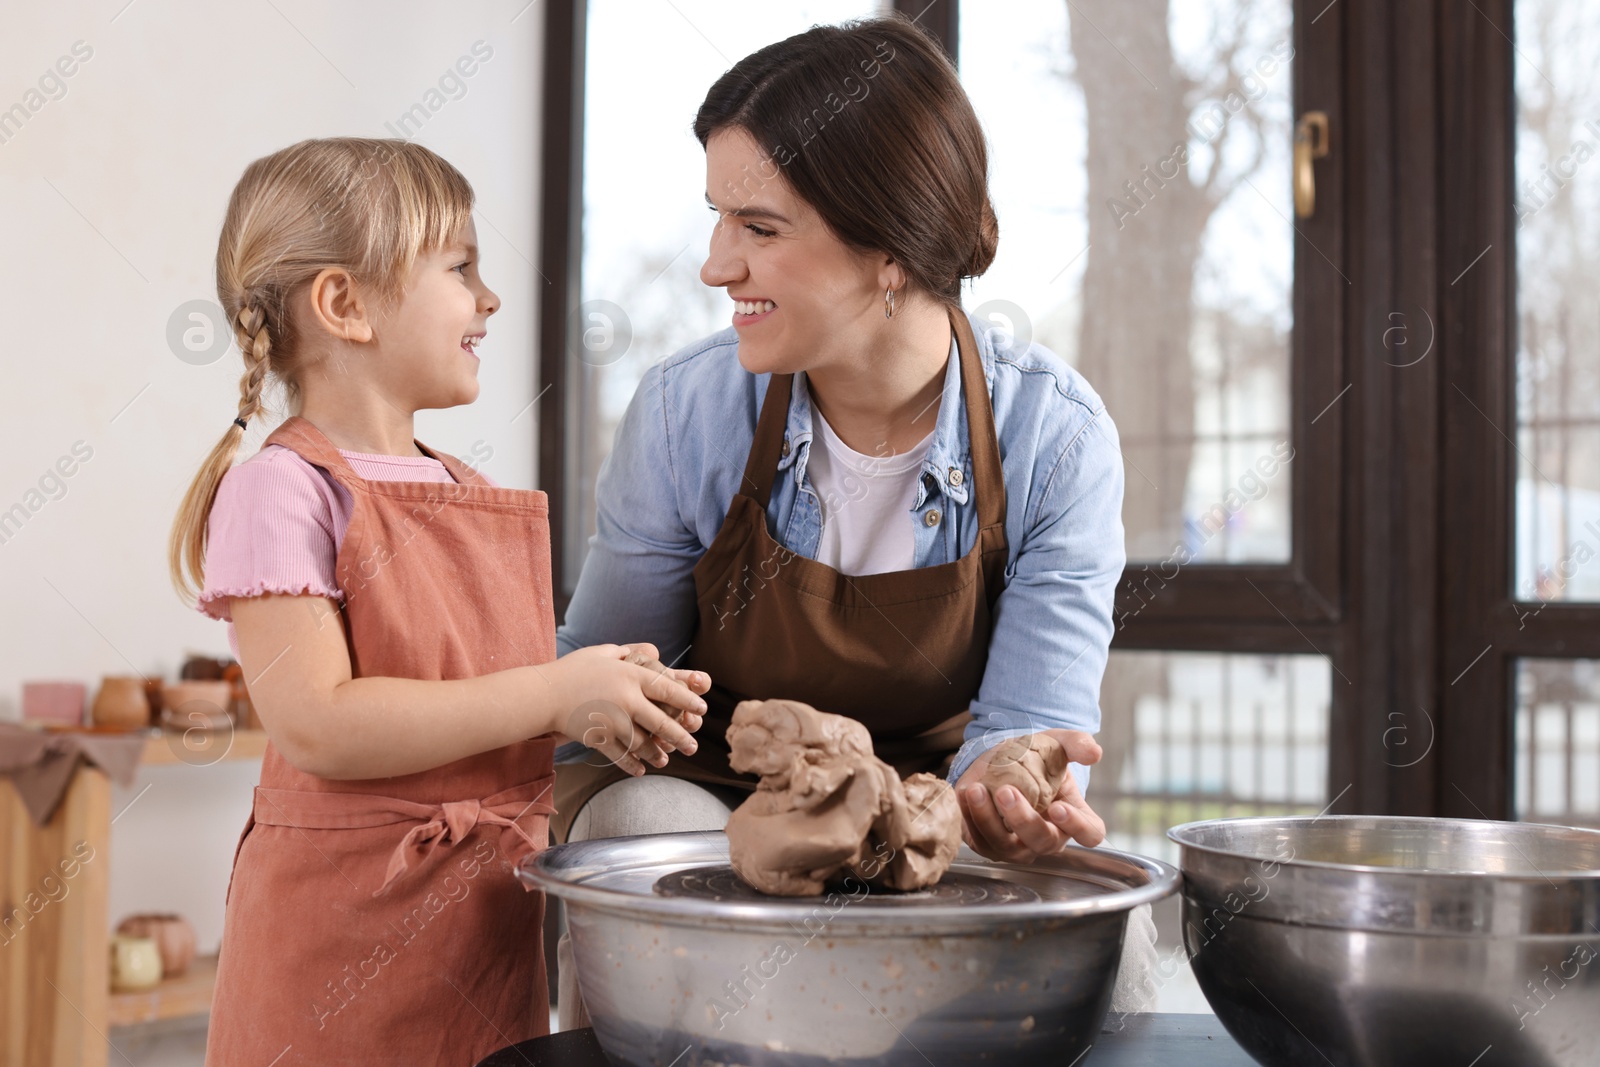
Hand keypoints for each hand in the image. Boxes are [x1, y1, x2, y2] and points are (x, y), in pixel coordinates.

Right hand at [546, 643, 707, 775]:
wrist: (542, 694)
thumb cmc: (573, 670)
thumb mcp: (603, 652)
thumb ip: (631, 651)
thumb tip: (657, 652)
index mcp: (629, 675)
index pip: (667, 688)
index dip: (687, 700)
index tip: (701, 709)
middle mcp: (625, 698)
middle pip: (661, 721)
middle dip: (680, 735)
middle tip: (693, 746)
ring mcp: (612, 721)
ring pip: (643, 742)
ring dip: (657, 753)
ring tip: (666, 760)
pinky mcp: (599, 738)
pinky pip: (620, 755)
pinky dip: (631, 764)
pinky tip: (641, 770)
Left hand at [955, 729, 1105, 861]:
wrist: (1002, 760)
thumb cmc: (1037, 757)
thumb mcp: (1058, 744)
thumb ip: (1077, 744)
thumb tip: (1094, 753)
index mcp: (1074, 818)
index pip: (1089, 834)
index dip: (1077, 826)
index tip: (1058, 807)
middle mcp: (1048, 837)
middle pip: (1042, 842)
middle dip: (1023, 820)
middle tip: (1006, 792)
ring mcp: (1018, 846)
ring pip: (1006, 847)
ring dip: (989, 820)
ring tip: (976, 791)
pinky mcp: (989, 844)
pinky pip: (979, 842)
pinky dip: (968, 820)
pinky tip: (964, 795)